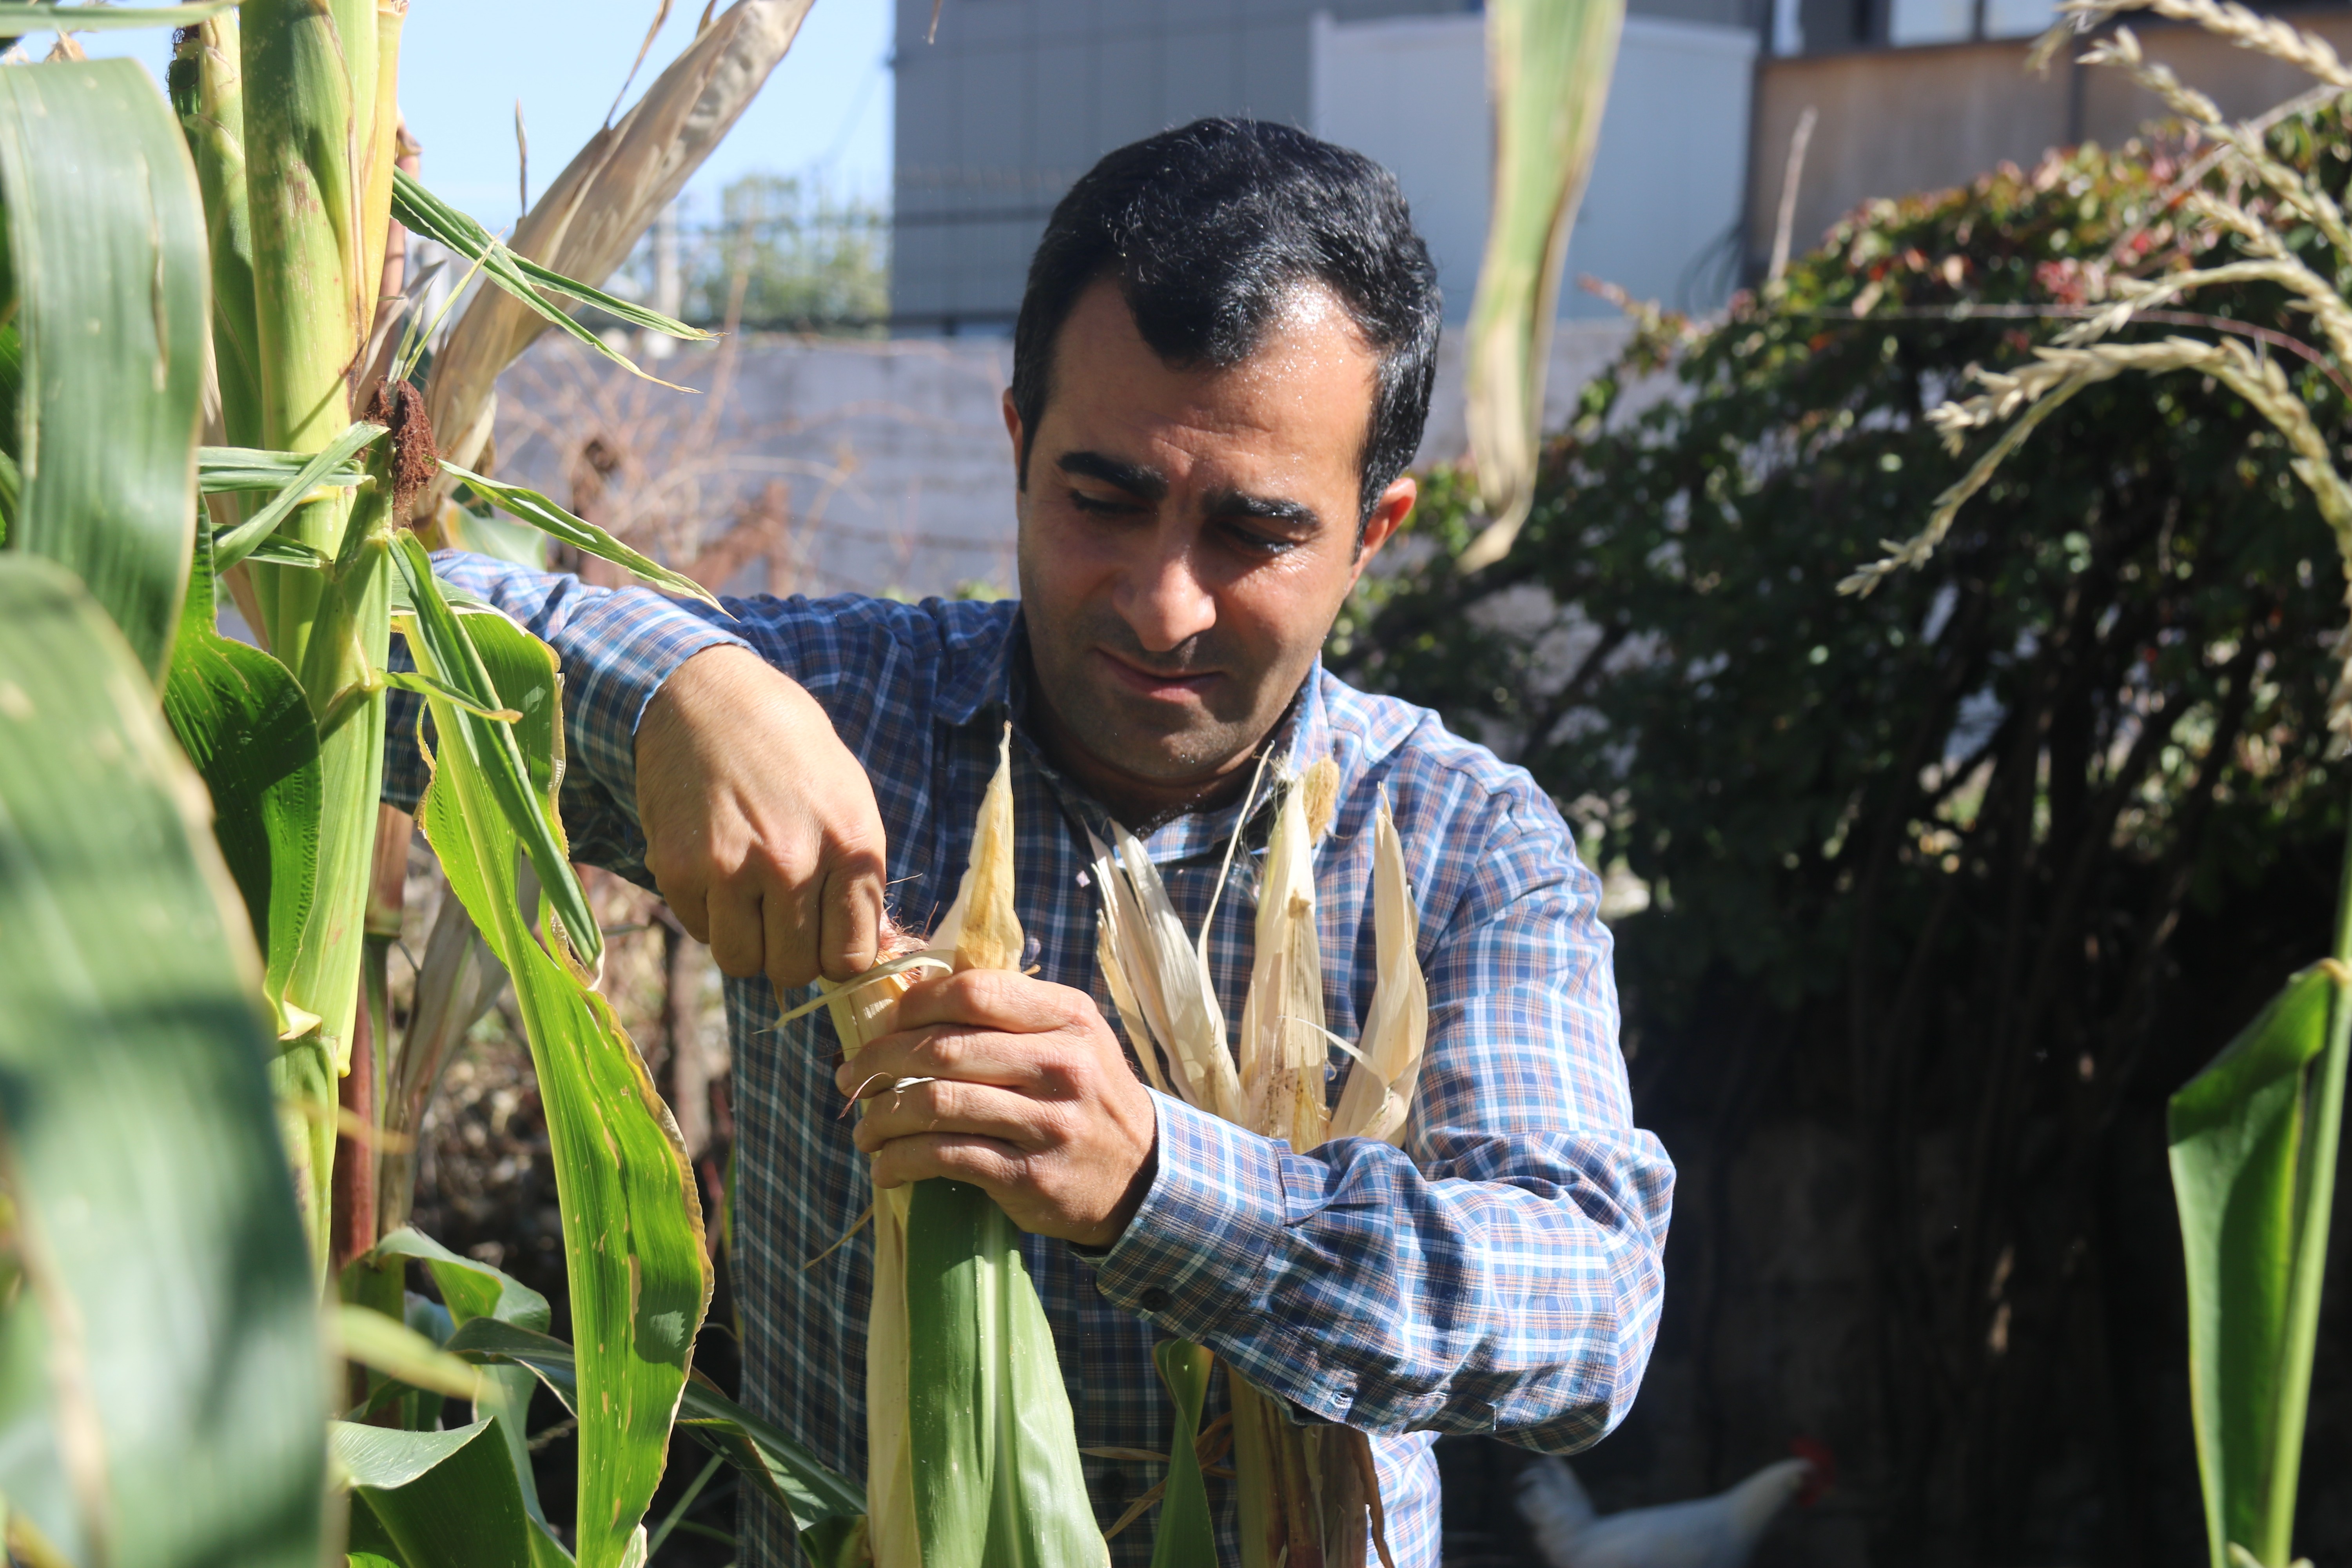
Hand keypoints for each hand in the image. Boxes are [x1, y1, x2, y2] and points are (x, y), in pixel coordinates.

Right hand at [635, 645, 887, 988]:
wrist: (709, 700)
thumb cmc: (791, 753)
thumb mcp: (849, 802)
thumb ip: (858, 882)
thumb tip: (866, 957)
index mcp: (851, 846)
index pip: (850, 957)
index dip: (835, 957)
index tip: (824, 939)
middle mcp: (794, 862)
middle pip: (793, 970)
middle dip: (788, 954)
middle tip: (780, 915)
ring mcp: (733, 867)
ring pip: (741, 961)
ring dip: (744, 941)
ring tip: (747, 896)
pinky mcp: (680, 868)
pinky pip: (699, 930)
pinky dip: (706, 913)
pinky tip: (713, 867)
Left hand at [838, 969, 1158, 1247]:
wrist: (1141, 1175)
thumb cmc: (1085, 1096)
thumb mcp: (1069, 1038)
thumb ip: (1007, 1014)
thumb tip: (913, 992)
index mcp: (1068, 1018)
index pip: (973, 991)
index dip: (914, 1005)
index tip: (885, 1025)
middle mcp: (1062, 1066)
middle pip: (943, 1048)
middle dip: (879, 1062)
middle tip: (850, 1077)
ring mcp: (1047, 1124)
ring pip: (936, 1104)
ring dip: (882, 1117)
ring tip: (864, 1128)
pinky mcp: (1031, 1177)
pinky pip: (946, 1158)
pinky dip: (901, 1162)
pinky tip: (886, 1167)